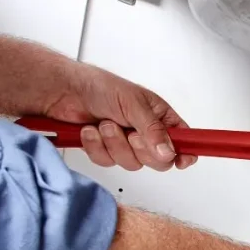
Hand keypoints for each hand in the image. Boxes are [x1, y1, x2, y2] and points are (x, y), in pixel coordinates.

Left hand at [43, 64, 195, 170]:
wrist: (64, 91)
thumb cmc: (100, 87)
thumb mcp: (134, 104)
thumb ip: (153, 131)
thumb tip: (169, 152)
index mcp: (160, 118)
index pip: (183, 140)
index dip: (185, 153)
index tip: (182, 160)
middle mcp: (146, 133)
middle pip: (159, 161)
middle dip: (140, 149)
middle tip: (131, 133)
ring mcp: (126, 144)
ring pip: (131, 163)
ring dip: (114, 144)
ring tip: (105, 124)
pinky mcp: (106, 151)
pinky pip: (108, 162)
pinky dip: (96, 147)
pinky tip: (91, 131)